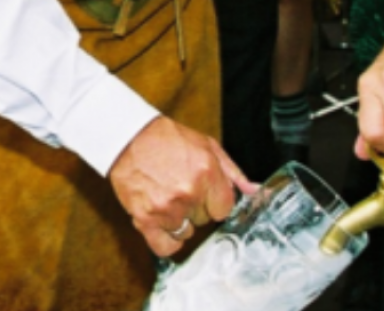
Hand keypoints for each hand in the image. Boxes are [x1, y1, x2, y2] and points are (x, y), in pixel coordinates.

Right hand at [107, 116, 252, 256]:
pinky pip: (165, 247)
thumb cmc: (168, 140)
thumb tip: (255, 192)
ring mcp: (167, 207)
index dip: (214, 201)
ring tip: (167, 199)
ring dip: (179, 220)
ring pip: (186, 232)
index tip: (204, 192)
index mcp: (207, 172)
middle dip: (196, 207)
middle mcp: (189, 192)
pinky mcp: (145, 218)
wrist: (128, 137)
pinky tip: (163, 224)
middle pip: (205, 220)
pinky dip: (166, 240)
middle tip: (180, 187)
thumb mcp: (207, 146)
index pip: (225, 208)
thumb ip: (232, 172)